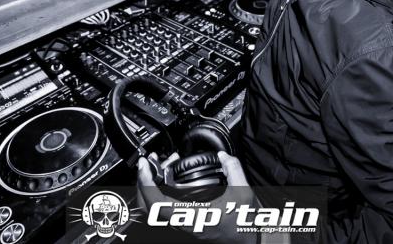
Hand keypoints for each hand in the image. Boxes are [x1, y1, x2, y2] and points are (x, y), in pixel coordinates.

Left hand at [137, 152, 257, 243]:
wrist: (251, 243)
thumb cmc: (246, 225)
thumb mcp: (244, 193)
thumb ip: (233, 170)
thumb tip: (223, 156)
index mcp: (193, 218)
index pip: (158, 203)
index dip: (146, 184)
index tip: (145, 167)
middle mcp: (184, 225)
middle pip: (148, 209)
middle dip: (141, 185)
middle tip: (146, 166)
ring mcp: (183, 228)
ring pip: (153, 212)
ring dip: (148, 191)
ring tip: (154, 172)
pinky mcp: (185, 226)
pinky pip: (162, 213)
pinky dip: (157, 197)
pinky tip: (164, 185)